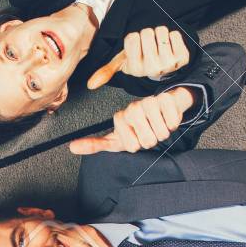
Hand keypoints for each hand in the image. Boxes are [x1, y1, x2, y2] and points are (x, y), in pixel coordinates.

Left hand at [69, 87, 195, 154]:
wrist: (161, 107)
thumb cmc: (138, 126)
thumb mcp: (116, 137)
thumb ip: (95, 144)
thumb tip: (71, 147)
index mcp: (120, 118)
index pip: (133, 147)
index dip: (137, 145)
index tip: (135, 137)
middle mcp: (132, 108)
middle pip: (148, 141)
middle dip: (152, 140)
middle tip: (149, 131)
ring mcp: (149, 102)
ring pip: (161, 133)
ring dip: (163, 133)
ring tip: (157, 124)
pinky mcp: (166, 99)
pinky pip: (173, 123)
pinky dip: (173, 124)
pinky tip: (167, 117)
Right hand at [86, 27, 190, 90]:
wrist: (166, 68)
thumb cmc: (141, 61)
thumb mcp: (123, 65)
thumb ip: (106, 72)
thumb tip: (90, 85)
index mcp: (136, 69)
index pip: (132, 37)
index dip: (134, 38)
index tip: (137, 48)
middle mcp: (152, 69)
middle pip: (146, 32)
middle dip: (147, 35)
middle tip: (149, 46)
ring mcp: (169, 64)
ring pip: (161, 31)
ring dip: (160, 35)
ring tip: (159, 46)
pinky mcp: (183, 58)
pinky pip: (175, 34)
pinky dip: (172, 36)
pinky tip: (170, 47)